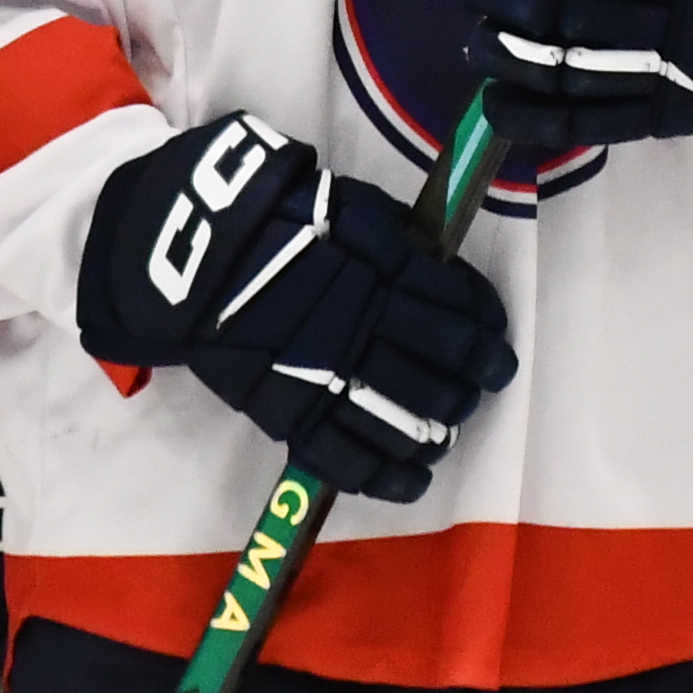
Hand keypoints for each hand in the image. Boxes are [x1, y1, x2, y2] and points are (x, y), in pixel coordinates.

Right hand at [78, 114, 515, 506]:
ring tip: (445, 435)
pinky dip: (389, 475)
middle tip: (473, 391)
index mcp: (387, 272)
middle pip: (443, 371)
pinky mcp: (292, 413)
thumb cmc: (279, 220)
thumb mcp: (353, 211)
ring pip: (406, 418)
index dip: (486, 333)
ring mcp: (330, 376)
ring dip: (438, 431)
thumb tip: (446, 276)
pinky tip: (414, 480)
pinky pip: (349, 457)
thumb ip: (401, 245)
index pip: (458, 311)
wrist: (196, 253)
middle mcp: (368, 329)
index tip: (496, 347)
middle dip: (467, 386)